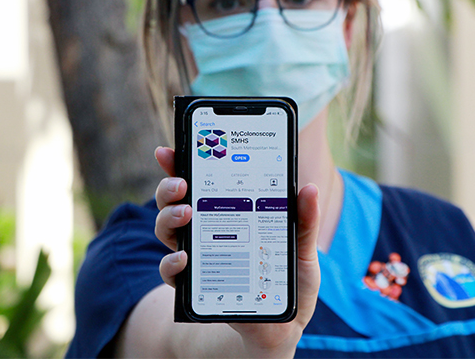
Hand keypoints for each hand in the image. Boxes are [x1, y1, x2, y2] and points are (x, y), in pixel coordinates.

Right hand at [153, 146, 320, 356]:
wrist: (282, 324)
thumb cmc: (288, 280)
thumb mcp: (302, 248)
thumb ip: (304, 220)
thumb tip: (308, 189)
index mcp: (228, 212)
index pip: (199, 182)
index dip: (179, 164)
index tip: (169, 150)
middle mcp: (205, 230)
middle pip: (174, 201)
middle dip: (169, 186)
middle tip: (181, 184)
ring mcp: (197, 255)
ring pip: (166, 229)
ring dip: (168, 217)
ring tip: (186, 213)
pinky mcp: (194, 284)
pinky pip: (170, 270)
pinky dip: (171, 262)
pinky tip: (184, 257)